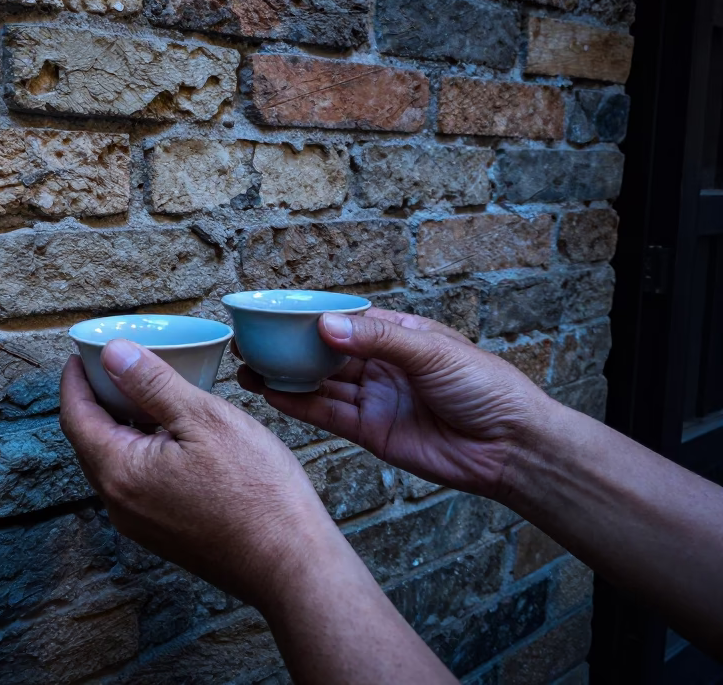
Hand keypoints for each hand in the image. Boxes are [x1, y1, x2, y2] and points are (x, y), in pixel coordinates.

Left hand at [58, 340, 341, 608]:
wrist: (291, 564)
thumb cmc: (257, 492)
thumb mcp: (205, 418)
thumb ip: (152, 383)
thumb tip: (112, 353)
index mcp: (120, 472)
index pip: (75, 417)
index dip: (75, 380)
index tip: (82, 353)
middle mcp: (119, 504)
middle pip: (89, 441)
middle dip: (95, 400)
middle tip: (112, 366)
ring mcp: (140, 523)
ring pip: (113, 462)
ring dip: (119, 426)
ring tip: (144, 392)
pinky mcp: (163, 533)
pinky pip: (135, 483)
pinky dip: (139, 451)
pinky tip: (170, 434)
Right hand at [237, 309, 553, 498]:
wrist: (510, 446)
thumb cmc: (486, 387)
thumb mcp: (432, 353)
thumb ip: (377, 341)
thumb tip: (326, 326)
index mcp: (399, 336)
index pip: (345, 320)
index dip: (310, 317)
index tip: (273, 312)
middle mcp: (382, 366)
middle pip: (325, 353)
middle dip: (288, 348)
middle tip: (249, 342)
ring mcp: (375, 399)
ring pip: (321, 384)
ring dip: (285, 378)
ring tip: (248, 369)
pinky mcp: (371, 432)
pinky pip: (328, 415)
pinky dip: (300, 406)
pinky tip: (272, 395)